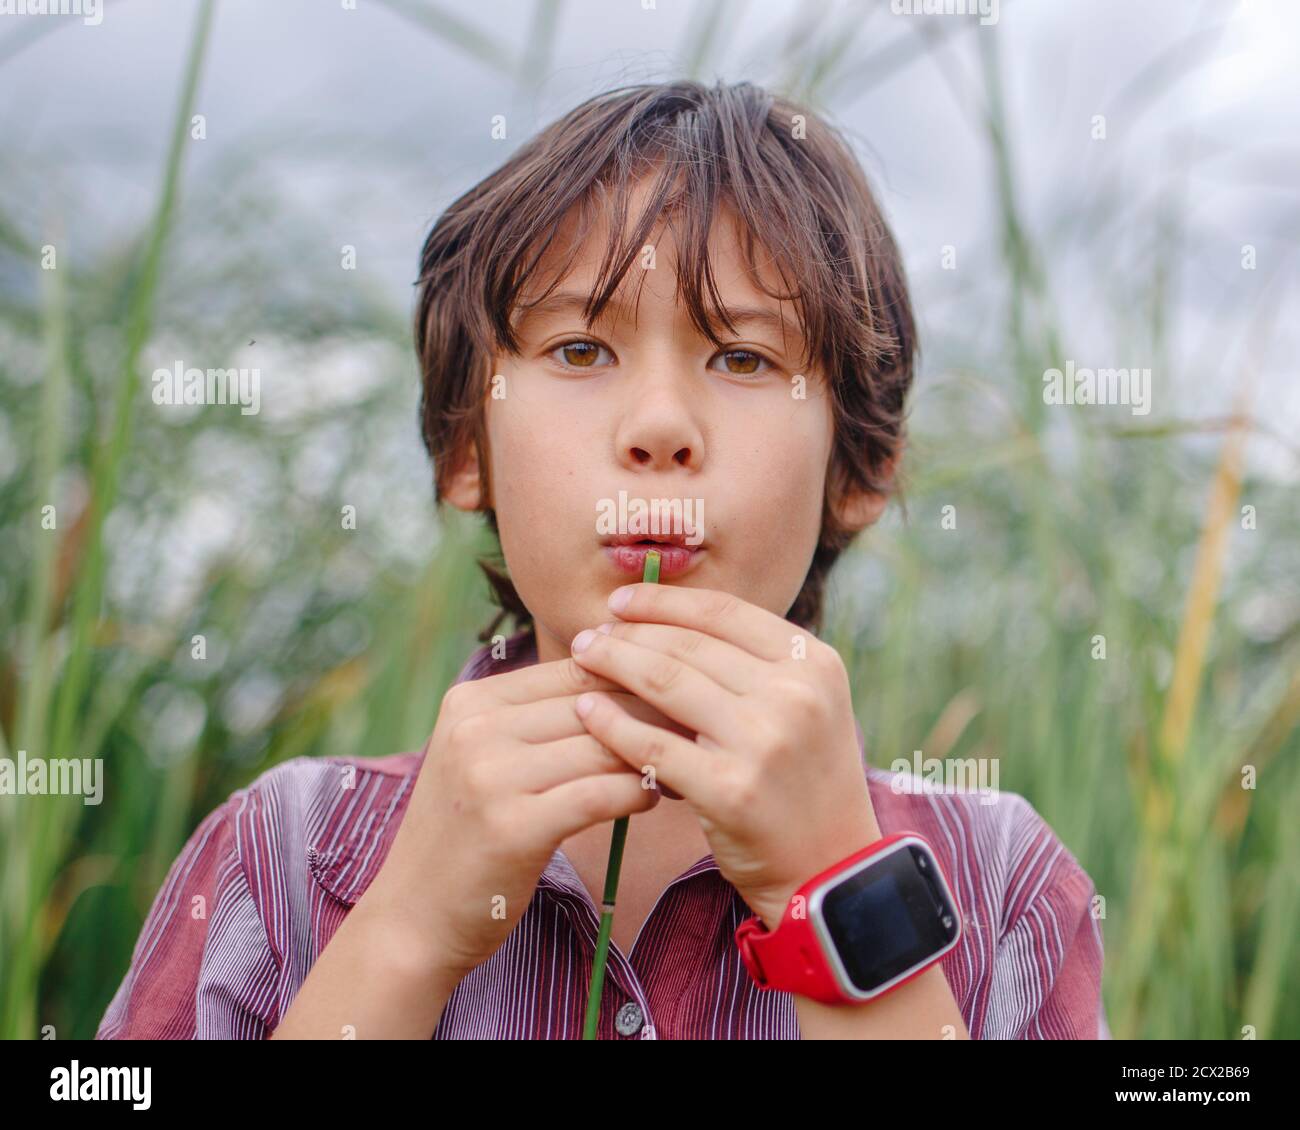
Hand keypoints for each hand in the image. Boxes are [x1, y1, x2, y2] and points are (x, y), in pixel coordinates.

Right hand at [364, 658, 681, 984]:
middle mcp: (476, 728)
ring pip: (602, 746)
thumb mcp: (485, 758)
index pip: (575, 669)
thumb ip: (538, 718)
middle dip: (652, 713)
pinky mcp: (512, 827)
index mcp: (471, 700)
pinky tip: (655, 797)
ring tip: (686, 763)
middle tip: (699, 725)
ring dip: (654, 754)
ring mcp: (490, 776)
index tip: (680, 692)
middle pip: (593, 703)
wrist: (413, 918)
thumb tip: (627, 679)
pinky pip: (600, 794)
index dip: (634, 677)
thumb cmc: (466, 834)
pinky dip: (636, 793)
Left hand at [569, 585, 882, 929]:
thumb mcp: (806, 707)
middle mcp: (793, 694)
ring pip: (665, 683)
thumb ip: (754, 664)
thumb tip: (669, 620)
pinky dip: (611, 723)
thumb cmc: (806, 783)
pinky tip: (586, 711)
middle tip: (589, 635)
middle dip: (628, 633)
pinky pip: (651, 745)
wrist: (829, 873)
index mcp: (813, 662)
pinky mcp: (728, 789)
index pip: (723, 612)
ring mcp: (762, 741)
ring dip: (612, 664)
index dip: (664, 602)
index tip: (621, 602)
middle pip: (688, 644)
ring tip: (581, 658)